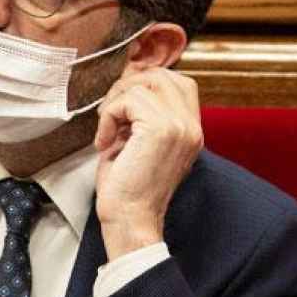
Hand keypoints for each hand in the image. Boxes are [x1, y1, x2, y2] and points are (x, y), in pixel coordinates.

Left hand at [92, 66, 203, 260]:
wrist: (130, 220)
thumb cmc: (129, 188)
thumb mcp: (141, 143)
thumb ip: (143, 115)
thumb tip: (127, 83)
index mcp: (191, 131)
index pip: (179, 82)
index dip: (146, 83)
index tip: (122, 104)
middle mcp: (191, 126)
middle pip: (162, 75)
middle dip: (129, 86)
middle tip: (110, 114)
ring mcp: (180, 126)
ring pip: (143, 84)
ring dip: (116, 102)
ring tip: (108, 129)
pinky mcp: (161, 129)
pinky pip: (127, 101)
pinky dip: (108, 117)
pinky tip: (105, 142)